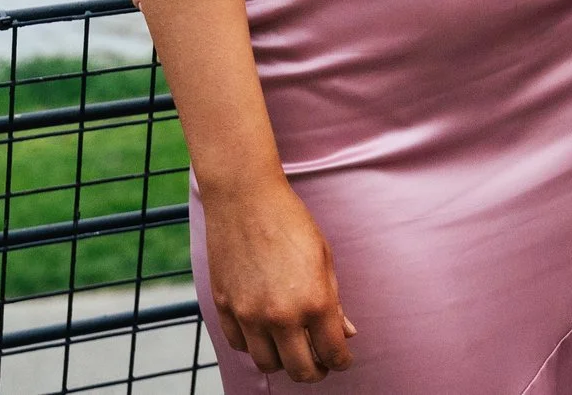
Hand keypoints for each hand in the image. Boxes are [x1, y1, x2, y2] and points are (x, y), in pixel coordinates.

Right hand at [201, 176, 356, 381]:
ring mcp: (248, 315)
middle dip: (315, 371)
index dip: (342, 361)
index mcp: (314, 301)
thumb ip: (335, 301)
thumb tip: (347, 332)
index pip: (332, 352)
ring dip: (283, 361)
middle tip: (321, 363)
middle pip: (300, 370)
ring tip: (293, 348)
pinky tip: (266, 333)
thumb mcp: (324, 258)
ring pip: (267, 364)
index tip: (343, 358)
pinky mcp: (224, 308)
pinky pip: (240, 345)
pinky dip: (255, 345)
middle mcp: (281, 315)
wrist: (245, 199)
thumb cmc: (291, 223)